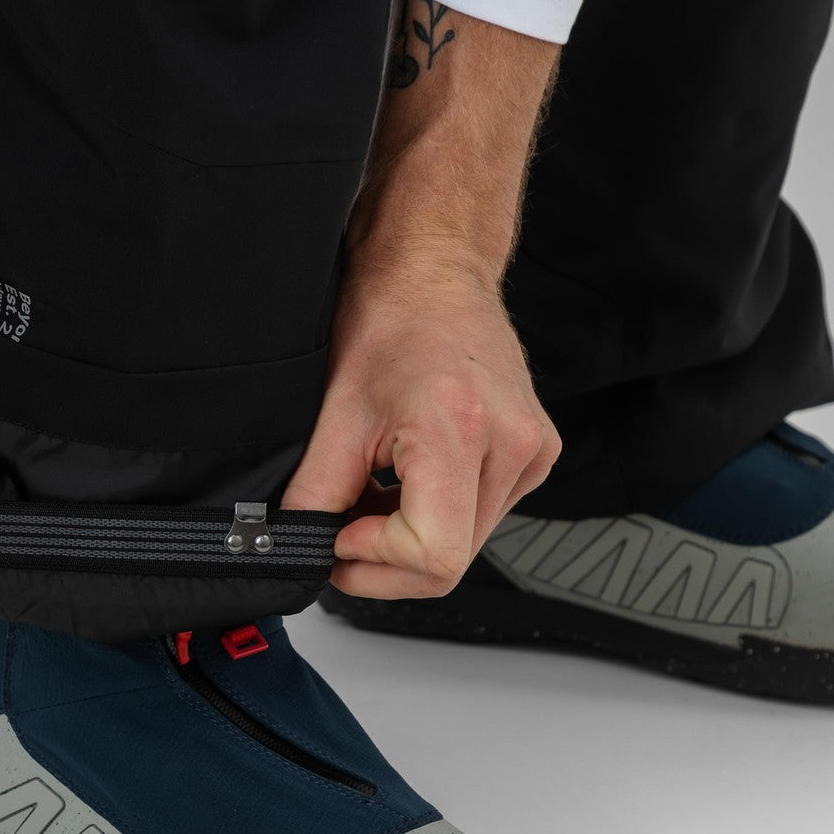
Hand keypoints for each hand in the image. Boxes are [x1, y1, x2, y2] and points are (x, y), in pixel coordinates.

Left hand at [282, 252, 558, 598]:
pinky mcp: (536, 455)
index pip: (434, 556)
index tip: (340, 536)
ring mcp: (532, 453)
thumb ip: (316, 492)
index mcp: (461, 430)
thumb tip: (297, 545)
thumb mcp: (337, 412)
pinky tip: (408, 483)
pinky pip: (482, 519)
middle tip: (342, 526)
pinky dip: (436, 517)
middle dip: (385, 559)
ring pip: (466, 548)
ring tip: (374, 494)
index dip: (376, 561)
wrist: (436, 270)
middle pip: (450, 563)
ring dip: (409, 541)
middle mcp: (512, 445)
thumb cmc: (392, 317)